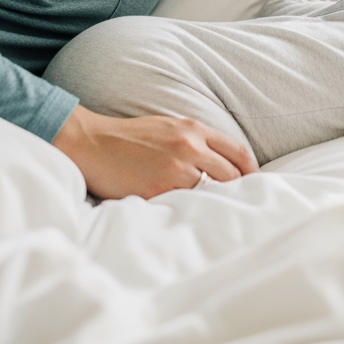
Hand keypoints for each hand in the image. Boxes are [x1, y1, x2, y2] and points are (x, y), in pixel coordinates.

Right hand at [53, 104, 257, 198]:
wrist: (91, 143)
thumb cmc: (128, 137)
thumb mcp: (168, 127)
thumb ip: (196, 142)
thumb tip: (220, 165)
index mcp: (193, 129)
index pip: (239, 152)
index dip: (251, 172)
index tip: (253, 184)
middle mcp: (189, 146)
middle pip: (232, 175)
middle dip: (236, 191)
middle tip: (237, 204)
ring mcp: (175, 169)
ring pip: (213, 191)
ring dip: (215, 203)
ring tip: (217, 214)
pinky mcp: (158, 189)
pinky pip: (187, 204)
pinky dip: (192, 210)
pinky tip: (192, 216)